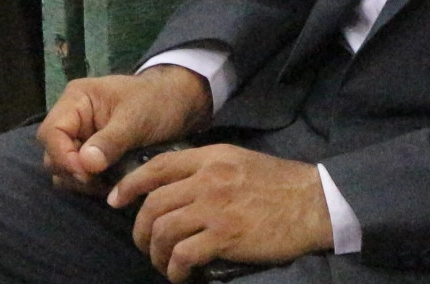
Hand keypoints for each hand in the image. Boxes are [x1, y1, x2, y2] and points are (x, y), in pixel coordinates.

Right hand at [35, 66, 209, 192]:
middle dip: (73, 172)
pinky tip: (111, 185)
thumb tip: (85, 165)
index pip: (51, 132)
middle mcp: (72, 119)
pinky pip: (79, 175)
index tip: (87, 173)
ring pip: (63, 169)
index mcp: (76, 100)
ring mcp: (80, 138)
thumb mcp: (135, 118)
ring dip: (81, 182)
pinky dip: (90, 184)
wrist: (177, 105)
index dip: (63, 156)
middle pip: (53, 153)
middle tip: (99, 182)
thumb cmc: (156, 102)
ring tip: (108, 183)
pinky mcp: (90, 155)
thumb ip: (110, 141)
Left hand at [116, 145, 330, 281]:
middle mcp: (208, 179)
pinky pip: (184, 254)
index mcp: (211, 158)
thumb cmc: (279, 184)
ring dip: (156, 253)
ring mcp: (216, 207)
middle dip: (141, 230)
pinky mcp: (226, 235)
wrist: (314, 202)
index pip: (158, 166)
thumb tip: (176, 188)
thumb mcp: (239, 162)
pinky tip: (181, 275)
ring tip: (164, 264)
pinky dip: (175, 269)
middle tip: (146, 245)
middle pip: (154, 203)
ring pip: (164, 230)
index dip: (131, 184)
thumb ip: (208, 170)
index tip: (116, 200)